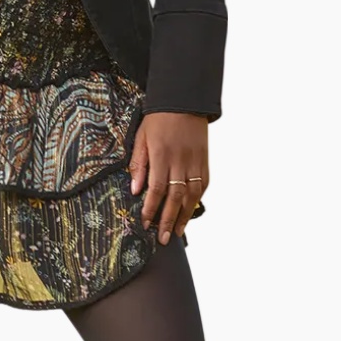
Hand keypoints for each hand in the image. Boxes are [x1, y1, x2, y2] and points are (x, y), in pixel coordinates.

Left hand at [128, 112, 208, 243]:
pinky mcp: (204, 160)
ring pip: (191, 195)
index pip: (156, 188)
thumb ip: (138, 163)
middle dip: (167, 220)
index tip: (145, 224)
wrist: (183, 101)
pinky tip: (190, 211)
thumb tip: (135, 189)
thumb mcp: (141, 137)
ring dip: (184, 215)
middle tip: (162, 238)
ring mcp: (195, 161)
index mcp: (161, 154)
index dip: (151, 208)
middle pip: (175, 196)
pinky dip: (197, 200)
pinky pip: (203, 184)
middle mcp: (180, 160)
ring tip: (177, 232)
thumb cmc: (158, 119)